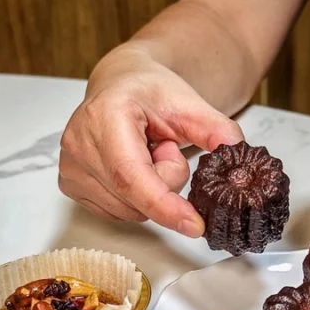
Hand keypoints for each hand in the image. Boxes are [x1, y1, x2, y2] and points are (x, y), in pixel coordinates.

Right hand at [59, 48, 243, 236]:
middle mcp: (79, 144)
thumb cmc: (148, 92)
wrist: (121, 86)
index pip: (132, 176)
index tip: (193, 224)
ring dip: (150, 191)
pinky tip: (133, 167)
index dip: (164, 205)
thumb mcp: (189, 103)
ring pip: (128, 211)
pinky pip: (116, 212)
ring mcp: (71, 167)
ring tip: (147, 154)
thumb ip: (217, 130)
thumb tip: (238, 155)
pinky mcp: (71, 185)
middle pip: (135, 198)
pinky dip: (134, 197)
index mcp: (104, 117)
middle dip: (165, 185)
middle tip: (165, 149)